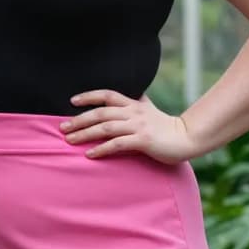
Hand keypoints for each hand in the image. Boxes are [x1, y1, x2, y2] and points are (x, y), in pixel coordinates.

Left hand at [59, 89, 195, 162]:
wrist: (186, 138)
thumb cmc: (166, 127)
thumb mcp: (150, 110)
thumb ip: (138, 103)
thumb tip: (131, 96)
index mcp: (134, 104)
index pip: (107, 95)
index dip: (89, 96)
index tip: (72, 101)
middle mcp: (134, 112)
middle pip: (101, 113)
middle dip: (79, 120)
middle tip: (63, 128)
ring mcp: (138, 126)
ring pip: (106, 128)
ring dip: (85, 134)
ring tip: (70, 141)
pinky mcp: (143, 141)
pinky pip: (117, 144)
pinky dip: (101, 149)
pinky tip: (90, 154)